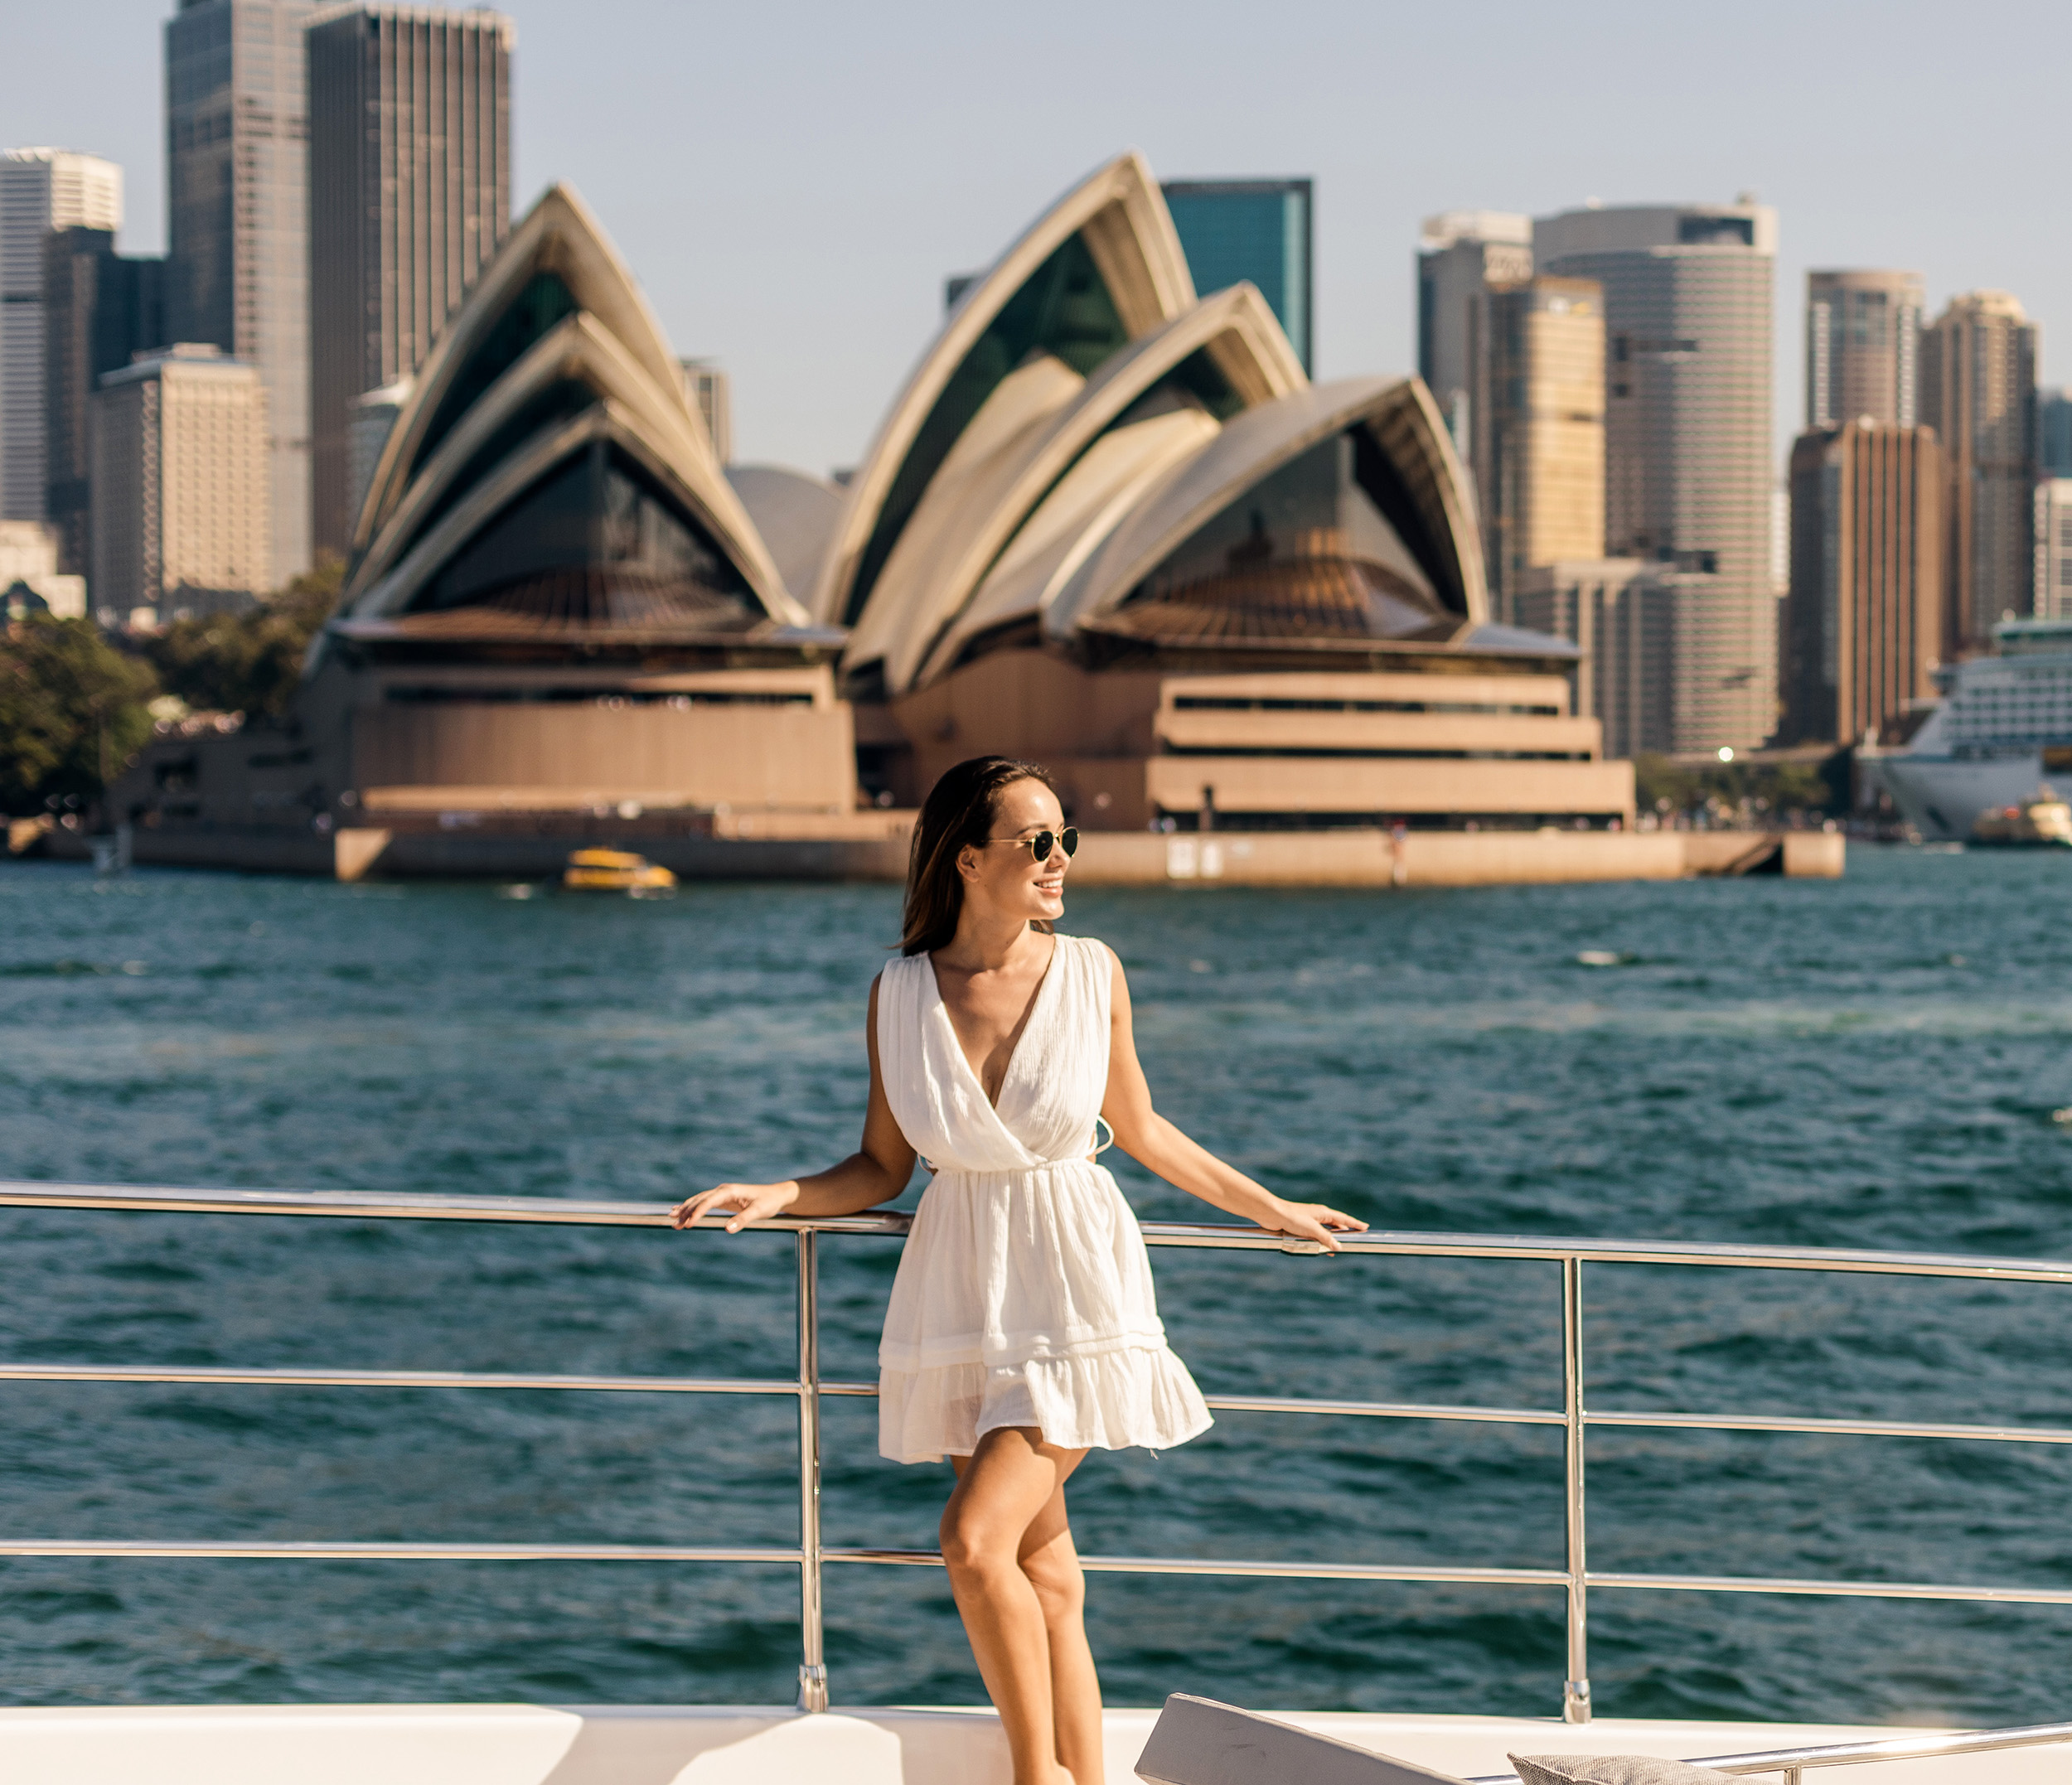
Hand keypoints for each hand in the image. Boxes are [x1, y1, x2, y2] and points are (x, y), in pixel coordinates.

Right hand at [671, 1181, 799, 1233]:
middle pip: (699, 1200)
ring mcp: (722, 1194)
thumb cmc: (769, 1202)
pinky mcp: (723, 1200)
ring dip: (686, 1209)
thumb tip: (727, 1229)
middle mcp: (723, 1190)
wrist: (776, 1195)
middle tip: (674, 1224)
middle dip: (686, 1211)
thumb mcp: (759, 1211)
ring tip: (672, 1219)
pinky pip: (703, 1203)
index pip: (708, 1201)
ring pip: (699, 1200)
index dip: (697, 1212)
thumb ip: (743, 1219)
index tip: (689, 1224)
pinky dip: (691, 1207)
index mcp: (729, 1191)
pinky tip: (681, 1210)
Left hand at [1261, 1199, 1366, 1254]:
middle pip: (1335, 1225)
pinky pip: (1316, 1235)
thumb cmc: (1292, 1218)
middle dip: (1344, 1232)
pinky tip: (1321, 1249)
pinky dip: (1321, 1241)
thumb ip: (1326, 1238)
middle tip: (1354, 1238)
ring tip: (1339, 1248)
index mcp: (1323, 1212)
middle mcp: (1318, 1215)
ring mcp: (1309, 1221)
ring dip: (1332, 1239)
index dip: (1355, 1223)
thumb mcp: (1312, 1229)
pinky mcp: (1301, 1227)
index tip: (1365, 1226)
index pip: (1344, 1218)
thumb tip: (1338, 1247)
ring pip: (1325, 1231)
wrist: (1273, 1214)